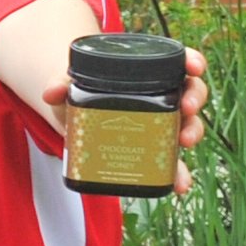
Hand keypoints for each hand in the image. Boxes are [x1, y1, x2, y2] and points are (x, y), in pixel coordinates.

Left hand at [31, 43, 210, 196]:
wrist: (75, 118)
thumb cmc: (79, 93)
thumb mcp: (70, 86)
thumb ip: (61, 84)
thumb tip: (51, 91)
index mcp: (147, 73)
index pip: (178, 61)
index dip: (192, 60)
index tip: (194, 67)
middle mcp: (161, 96)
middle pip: (190, 92)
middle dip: (194, 98)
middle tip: (186, 108)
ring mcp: (162, 123)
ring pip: (187, 124)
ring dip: (192, 132)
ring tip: (184, 142)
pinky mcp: (155, 149)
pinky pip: (173, 160)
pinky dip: (179, 172)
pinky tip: (180, 185)